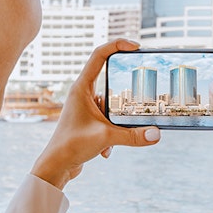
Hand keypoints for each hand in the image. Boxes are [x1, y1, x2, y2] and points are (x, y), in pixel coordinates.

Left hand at [31, 40, 160, 189]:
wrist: (55, 167)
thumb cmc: (71, 146)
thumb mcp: (106, 137)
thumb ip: (132, 135)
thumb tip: (157, 134)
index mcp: (81, 87)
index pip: (99, 55)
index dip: (117, 45)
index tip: (136, 47)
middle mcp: (82, 93)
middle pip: (110, 80)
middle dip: (125, 93)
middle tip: (141, 94)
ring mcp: (86, 106)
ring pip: (112, 104)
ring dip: (118, 121)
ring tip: (114, 137)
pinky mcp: (90, 120)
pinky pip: (109, 120)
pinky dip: (112, 134)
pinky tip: (105, 150)